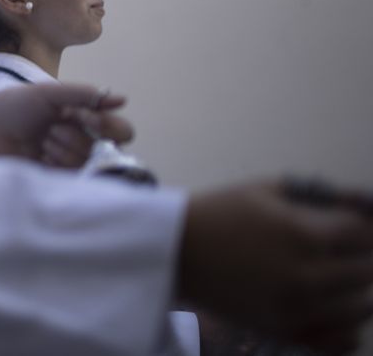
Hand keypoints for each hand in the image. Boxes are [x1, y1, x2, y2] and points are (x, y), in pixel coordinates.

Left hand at [0, 83, 132, 164]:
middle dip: (79, 137)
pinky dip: (57, 163)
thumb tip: (122, 99)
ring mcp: (70, 161)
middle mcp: (81, 140)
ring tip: (40, 141)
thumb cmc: (12, 107)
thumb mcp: (47, 94)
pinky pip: (73, 176)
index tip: (84, 117)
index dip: (107, 125)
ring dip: (62, 148)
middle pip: (109, 148)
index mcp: (82, 117)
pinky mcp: (58, 179)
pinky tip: (40, 156)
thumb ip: (83, 95)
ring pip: (88, 161)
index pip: (118, 129)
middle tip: (53, 130)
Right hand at [178, 181, 372, 354]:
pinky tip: (333, 306)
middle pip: (368, 271)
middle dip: (361, 255)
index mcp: (303, 234)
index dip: (363, 227)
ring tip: (337, 274)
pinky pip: (341, 338)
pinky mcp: (285, 330)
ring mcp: (297, 308)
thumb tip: (363, 200)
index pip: (364, 235)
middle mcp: (306, 275)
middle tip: (342, 247)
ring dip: (357, 288)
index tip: (353, 225)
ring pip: (361, 306)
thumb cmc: (221, 213)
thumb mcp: (267, 190)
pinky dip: (347, 324)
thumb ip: (320, 194)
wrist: (175, 250)